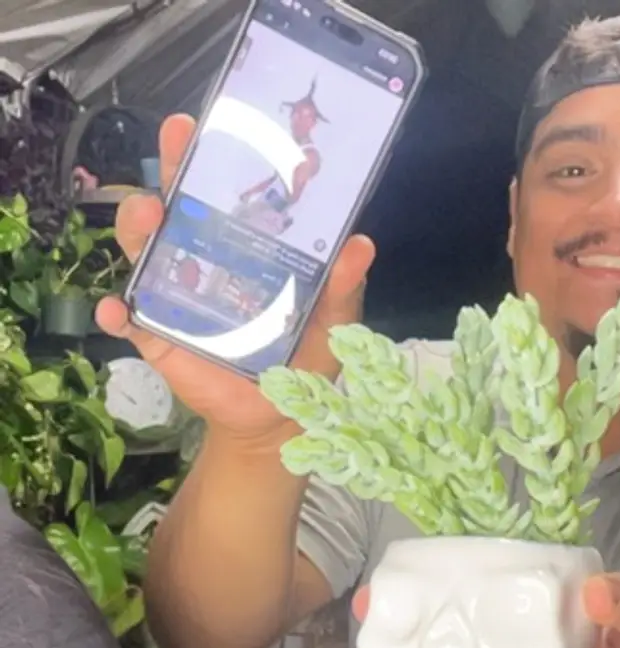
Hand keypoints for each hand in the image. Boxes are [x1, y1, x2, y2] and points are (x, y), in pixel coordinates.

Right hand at [96, 114, 374, 439]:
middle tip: (177, 144)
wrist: (280, 412)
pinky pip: (129, 322)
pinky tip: (117, 309)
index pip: (226, 194)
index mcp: (245, 247)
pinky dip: (118, 314)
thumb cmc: (307, 353)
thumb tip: (362, 244)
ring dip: (138, 228)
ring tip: (147, 218)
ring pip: (144, 251)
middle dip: (172, 171)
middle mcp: (205, 260)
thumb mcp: (332, 316)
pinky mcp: (159, 338)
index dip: (218, 157)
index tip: (216, 123)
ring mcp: (176, 297)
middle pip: (179, 206)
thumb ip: (342, 284)